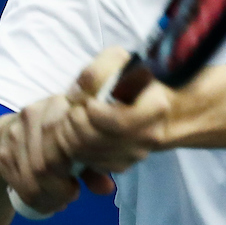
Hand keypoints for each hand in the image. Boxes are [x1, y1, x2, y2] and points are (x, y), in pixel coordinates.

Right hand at [0, 95, 110, 216]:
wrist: (15, 127)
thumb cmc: (60, 136)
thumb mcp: (82, 143)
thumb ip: (97, 166)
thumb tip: (107, 189)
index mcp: (60, 105)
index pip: (63, 142)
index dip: (71, 171)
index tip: (78, 185)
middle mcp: (33, 115)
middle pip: (44, 165)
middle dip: (58, 190)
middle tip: (70, 196)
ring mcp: (14, 133)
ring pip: (30, 178)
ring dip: (46, 198)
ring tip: (59, 202)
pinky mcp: (3, 152)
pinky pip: (17, 184)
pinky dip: (33, 200)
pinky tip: (44, 200)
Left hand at [55, 47, 175, 172]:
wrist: (142, 97)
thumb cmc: (128, 75)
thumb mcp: (116, 60)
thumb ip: (96, 71)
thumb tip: (77, 93)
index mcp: (155, 109)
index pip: (120, 123)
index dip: (96, 114)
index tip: (88, 101)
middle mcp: (149, 136)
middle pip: (98, 140)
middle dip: (76, 122)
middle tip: (72, 107)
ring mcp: (136, 154)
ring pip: (89, 154)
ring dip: (70, 134)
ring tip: (71, 115)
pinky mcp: (122, 165)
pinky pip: (89, 162)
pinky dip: (75, 147)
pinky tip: (77, 130)